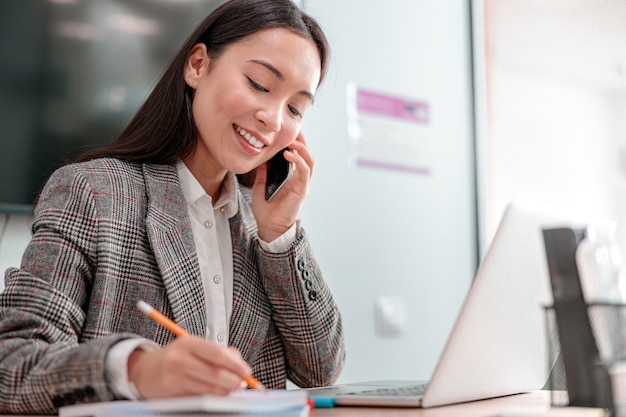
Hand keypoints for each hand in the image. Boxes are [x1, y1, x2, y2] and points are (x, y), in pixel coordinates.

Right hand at [127, 336, 251, 397]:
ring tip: (231, 389)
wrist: (144, 372)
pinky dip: (211, 398)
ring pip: (209, 389)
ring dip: (225, 391)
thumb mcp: (195, 347)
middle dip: (233, 381)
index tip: (246, 372)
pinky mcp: (172, 395)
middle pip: (215, 374)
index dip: (235, 364)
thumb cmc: (177, 358)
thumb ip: (219, 352)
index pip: (217, 353)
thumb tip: (240, 364)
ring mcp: (174, 378)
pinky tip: (216, 394)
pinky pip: (199, 398)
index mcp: (188, 343)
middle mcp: (179, 360)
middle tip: (242, 384)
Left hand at [252, 132, 314, 241]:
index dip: (295, 143)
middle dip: (301, 141)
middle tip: (293, 130)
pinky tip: (288, 154)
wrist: (269, 228)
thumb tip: (262, 159)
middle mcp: (300, 179)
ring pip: (309, 160)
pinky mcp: (302, 190)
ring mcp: (302, 184)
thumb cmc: (266, 211)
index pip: (298, 156)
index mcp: (292, 178)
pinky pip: (304, 171)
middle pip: (306, 154)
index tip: (287, 132)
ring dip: (302, 148)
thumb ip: (263, 173)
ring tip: (291, 141)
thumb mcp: (260, 186)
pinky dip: (298, 160)